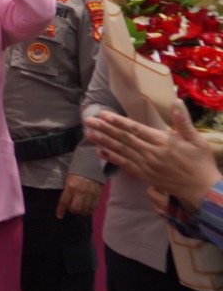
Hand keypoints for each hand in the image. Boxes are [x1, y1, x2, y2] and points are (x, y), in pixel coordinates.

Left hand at [56, 173, 102, 218]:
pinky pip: (94, 207)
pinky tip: (87, 209)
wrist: (91, 166)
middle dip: (73, 210)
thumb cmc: (77, 173)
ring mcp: (90, 194)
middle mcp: (80, 192)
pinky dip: (90, 210)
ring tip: (80, 209)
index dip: (61, 210)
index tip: (59, 216)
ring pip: (85, 209)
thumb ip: (68, 191)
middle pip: (76, 208)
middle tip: (72, 208)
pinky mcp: (98, 195)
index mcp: (70, 187)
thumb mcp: (68, 180)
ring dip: (81, 211)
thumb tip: (67, 203)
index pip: (64, 202)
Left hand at [85, 102, 221, 210]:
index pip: (136, 129)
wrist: (202, 189)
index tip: (104, 114)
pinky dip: (111, 158)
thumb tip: (177, 101)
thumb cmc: (200, 161)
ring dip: (104, 142)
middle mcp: (151, 153)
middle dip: (104, 129)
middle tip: (88, 120)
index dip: (118, 122)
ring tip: (89, 133)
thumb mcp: (196, 139)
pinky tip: (99, 152)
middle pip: (124, 139)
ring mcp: (146, 166)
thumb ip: (184, 120)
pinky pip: (125, 165)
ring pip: (121, 151)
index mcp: (163, 142)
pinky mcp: (144, 176)